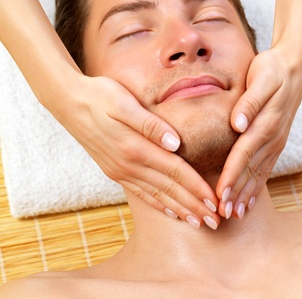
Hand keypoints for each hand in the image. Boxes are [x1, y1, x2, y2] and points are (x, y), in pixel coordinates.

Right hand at [54, 74, 219, 227]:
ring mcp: (120, 170)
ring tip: (197, 222)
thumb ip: (149, 124)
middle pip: (168, 188)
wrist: (68, 102)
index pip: (174, 171)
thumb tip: (175, 143)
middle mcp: (128, 164)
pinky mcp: (114, 170)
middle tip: (214, 222)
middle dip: (193, 206)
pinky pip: (140, 192)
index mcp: (135, 147)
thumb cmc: (99, 96)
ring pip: (155, 195)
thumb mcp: (124, 103)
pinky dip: (157, 203)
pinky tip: (168, 211)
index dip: (196, 187)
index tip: (214, 202)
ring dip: (178, 209)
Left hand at [216, 46, 301, 218]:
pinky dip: (257, 185)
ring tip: (236, 213)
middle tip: (223, 214)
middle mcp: (271, 137)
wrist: (292, 68)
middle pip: (250, 170)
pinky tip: (251, 197)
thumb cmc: (271, 71)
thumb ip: (248, 103)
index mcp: (265, 123)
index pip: (243, 155)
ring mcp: (275, 141)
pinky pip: (266, 167)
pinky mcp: (275, 141)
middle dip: (237, 193)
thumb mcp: (260, 80)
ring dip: (247, 194)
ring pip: (259, 173)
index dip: (231, 176)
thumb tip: (237, 125)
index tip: (220, 194)